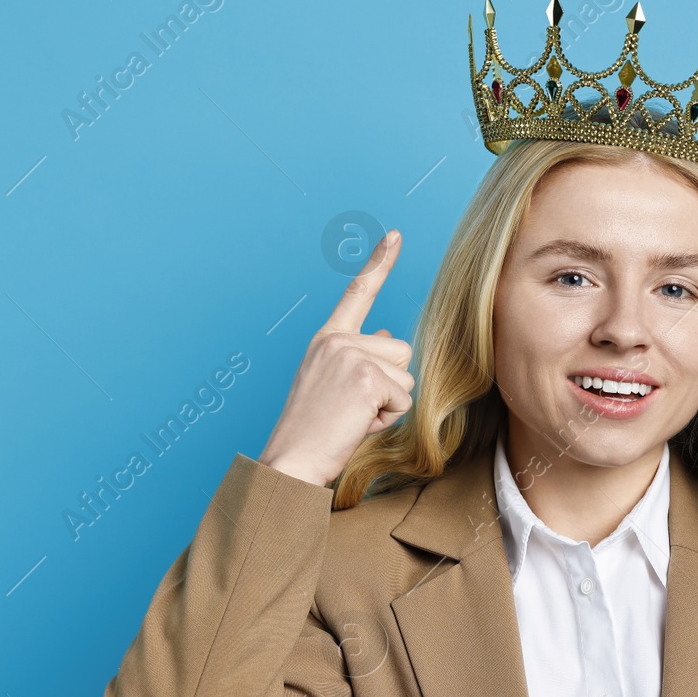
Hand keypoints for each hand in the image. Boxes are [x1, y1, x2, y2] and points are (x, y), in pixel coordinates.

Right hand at [257, 230, 414, 484]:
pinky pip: (403, 399)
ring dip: (389, 404)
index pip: (358, 294)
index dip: (379, 263)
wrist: (291, 461)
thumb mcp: (334, 385)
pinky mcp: (366, 378)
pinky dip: (387, 419)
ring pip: (406, 376)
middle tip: (352, 409)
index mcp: (326, 339)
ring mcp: (350, 356)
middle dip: (389, 386)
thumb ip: (360, 357)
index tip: (395, 235)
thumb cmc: (313, 432)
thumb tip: (385, 335)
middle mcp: (336, 340)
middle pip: (400, 351)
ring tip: (353, 417)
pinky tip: (356, 425)